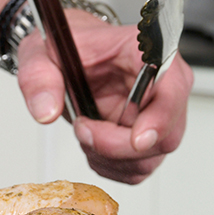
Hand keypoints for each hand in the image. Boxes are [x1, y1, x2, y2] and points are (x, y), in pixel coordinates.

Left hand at [15, 10, 192, 183]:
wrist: (64, 56)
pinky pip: (139, 167)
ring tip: (84, 131)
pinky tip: (92, 144)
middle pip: (166, 135)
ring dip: (111, 158)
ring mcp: (156, 113)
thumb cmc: (65, 47)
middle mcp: (161, 84)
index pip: (173, 87)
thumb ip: (39, 79)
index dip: (160, 119)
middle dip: (118, 145)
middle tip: (83, 128)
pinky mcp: (146, 135)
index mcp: (145, 52)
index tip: (136, 140)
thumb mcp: (39, 53)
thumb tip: (46, 111)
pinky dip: (111, 166)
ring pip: (152, 157)